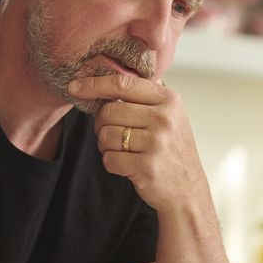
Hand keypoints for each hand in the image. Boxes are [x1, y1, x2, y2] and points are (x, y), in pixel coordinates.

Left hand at [68, 75, 208, 214]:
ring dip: (106, 146)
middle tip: (113, 133)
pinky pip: (109, 159)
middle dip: (101, 124)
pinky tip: (127, 165)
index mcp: (169, 100)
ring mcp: (156, 143)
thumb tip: (109, 73)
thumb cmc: (173, 149)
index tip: (75, 86)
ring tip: (123, 151)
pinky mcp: (146, 167)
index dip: (95, 84)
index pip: (123, 84)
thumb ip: (147, 95)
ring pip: (106, 136)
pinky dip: (111, 163)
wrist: (188, 189)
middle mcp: (165, 119)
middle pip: (108, 111)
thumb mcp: (171, 115)